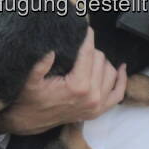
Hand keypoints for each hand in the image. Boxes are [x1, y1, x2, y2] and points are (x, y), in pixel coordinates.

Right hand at [0, 29, 126, 135]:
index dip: (86, 37)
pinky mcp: (98, 111)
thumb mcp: (29, 81)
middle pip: (100, 59)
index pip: (89, 53)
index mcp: (78, 87)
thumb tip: (51, 49)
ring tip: (88, 56)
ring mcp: (97, 105)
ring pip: (110, 71)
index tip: (84, 26)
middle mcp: (92, 97)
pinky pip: (118, 93)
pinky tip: (121, 67)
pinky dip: (121, 79)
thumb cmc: (27, 99)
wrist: (28, 122)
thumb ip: (40, 65)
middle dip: (90, 49)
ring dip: (101, 61)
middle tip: (78, 45)